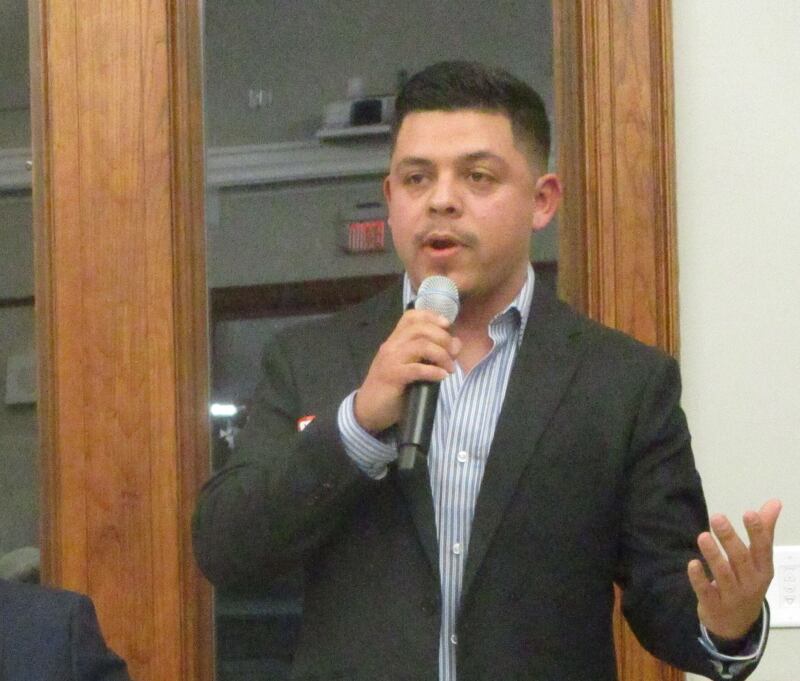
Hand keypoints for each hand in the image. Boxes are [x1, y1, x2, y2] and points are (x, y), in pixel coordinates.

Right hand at [354, 309, 460, 432]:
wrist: (368, 409)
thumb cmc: (391, 387)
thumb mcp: (410, 366)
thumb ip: (430, 355)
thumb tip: (456, 344)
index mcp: (394, 340)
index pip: (411, 317)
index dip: (431, 316)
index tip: (447, 325)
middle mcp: (392, 345)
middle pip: (420, 329)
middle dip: (443, 338)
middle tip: (454, 353)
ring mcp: (391, 360)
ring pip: (421, 345)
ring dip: (441, 355)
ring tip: (450, 368)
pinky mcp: (392, 377)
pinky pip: (417, 369)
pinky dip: (433, 371)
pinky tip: (442, 376)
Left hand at [687, 498, 781, 639]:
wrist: (735, 624)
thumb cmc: (747, 582)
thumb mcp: (759, 561)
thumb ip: (764, 531)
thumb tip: (774, 502)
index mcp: (763, 569)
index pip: (763, 549)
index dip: (757, 532)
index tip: (749, 512)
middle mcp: (750, 583)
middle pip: (741, 559)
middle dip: (729, 538)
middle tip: (716, 517)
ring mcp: (732, 596)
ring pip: (723, 574)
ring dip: (713, 555)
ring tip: (703, 536)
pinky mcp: (713, 604)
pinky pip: (706, 591)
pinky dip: (699, 578)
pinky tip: (692, 563)